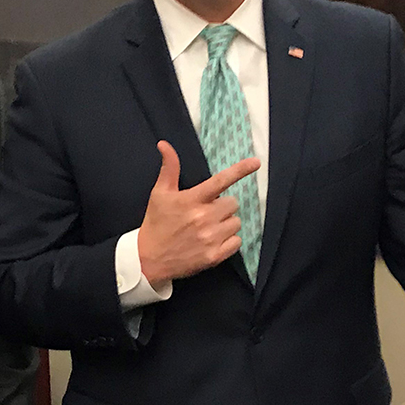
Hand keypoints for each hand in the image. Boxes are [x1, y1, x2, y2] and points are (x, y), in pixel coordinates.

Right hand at [137, 140, 260, 284]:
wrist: (148, 260)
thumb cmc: (156, 224)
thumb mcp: (159, 194)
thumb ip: (169, 168)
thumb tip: (164, 145)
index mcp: (191, 200)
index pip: (220, 181)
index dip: (240, 170)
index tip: (255, 163)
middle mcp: (203, 218)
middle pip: (232, 203)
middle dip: (222, 206)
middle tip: (206, 212)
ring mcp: (210, 238)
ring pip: (236, 222)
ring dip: (226, 223)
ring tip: (207, 228)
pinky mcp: (214, 256)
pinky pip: (237, 241)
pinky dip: (229, 241)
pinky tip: (213, 241)